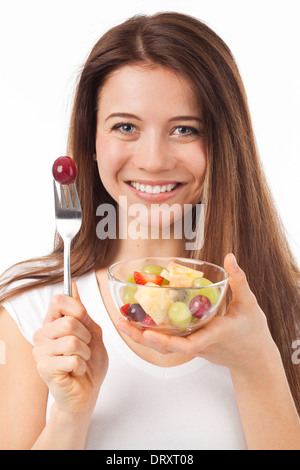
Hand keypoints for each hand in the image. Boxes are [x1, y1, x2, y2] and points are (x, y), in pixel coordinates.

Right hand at [33, 282, 107, 415]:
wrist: (88, 391)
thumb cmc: (89, 362)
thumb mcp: (92, 332)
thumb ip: (82, 312)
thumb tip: (73, 287)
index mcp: (53, 323)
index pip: (58, 301)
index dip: (77, 308)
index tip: (84, 319)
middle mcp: (43, 335)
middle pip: (69, 322)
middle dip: (86, 336)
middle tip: (85, 347)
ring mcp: (41, 352)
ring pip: (72, 341)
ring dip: (85, 353)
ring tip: (81, 360)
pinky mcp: (44, 369)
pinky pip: (72, 360)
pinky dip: (82, 366)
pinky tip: (76, 371)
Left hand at [117, 254, 277, 373]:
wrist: (252, 356)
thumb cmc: (252, 331)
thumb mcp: (249, 304)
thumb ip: (239, 280)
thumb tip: (230, 257)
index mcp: (213, 336)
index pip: (189, 345)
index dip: (167, 342)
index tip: (148, 333)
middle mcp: (199, 344)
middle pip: (166, 347)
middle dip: (142, 338)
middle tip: (121, 323)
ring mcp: (193, 346)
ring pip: (163, 346)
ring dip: (140, 336)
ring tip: (121, 321)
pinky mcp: (189, 344)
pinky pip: (167, 342)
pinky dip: (150, 333)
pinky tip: (137, 319)